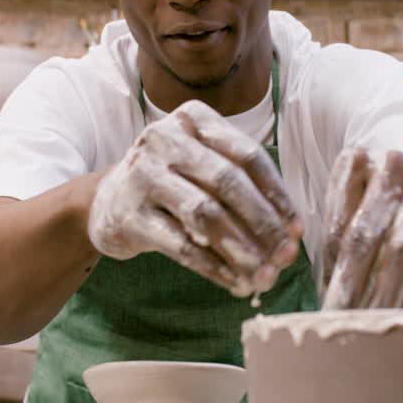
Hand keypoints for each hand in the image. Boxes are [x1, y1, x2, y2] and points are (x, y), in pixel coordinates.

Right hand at [87, 100, 302, 296]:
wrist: (106, 201)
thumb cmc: (172, 182)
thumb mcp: (204, 167)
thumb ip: (245, 188)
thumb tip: (290, 234)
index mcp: (192, 118)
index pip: (247, 155)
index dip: (276, 194)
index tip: (296, 229)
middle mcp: (164, 139)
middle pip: (227, 182)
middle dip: (263, 224)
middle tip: (285, 257)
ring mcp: (142, 175)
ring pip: (204, 214)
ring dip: (241, 250)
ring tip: (264, 277)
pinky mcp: (128, 215)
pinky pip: (180, 245)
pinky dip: (214, 267)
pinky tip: (235, 283)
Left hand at [320, 148, 402, 309]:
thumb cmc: (380, 198)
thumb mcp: (352, 202)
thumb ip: (338, 235)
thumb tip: (326, 289)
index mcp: (356, 161)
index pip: (339, 222)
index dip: (331, 265)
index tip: (323, 300)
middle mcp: (395, 169)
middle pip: (368, 234)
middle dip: (353, 283)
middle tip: (340, 319)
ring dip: (385, 294)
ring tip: (368, 324)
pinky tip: (401, 315)